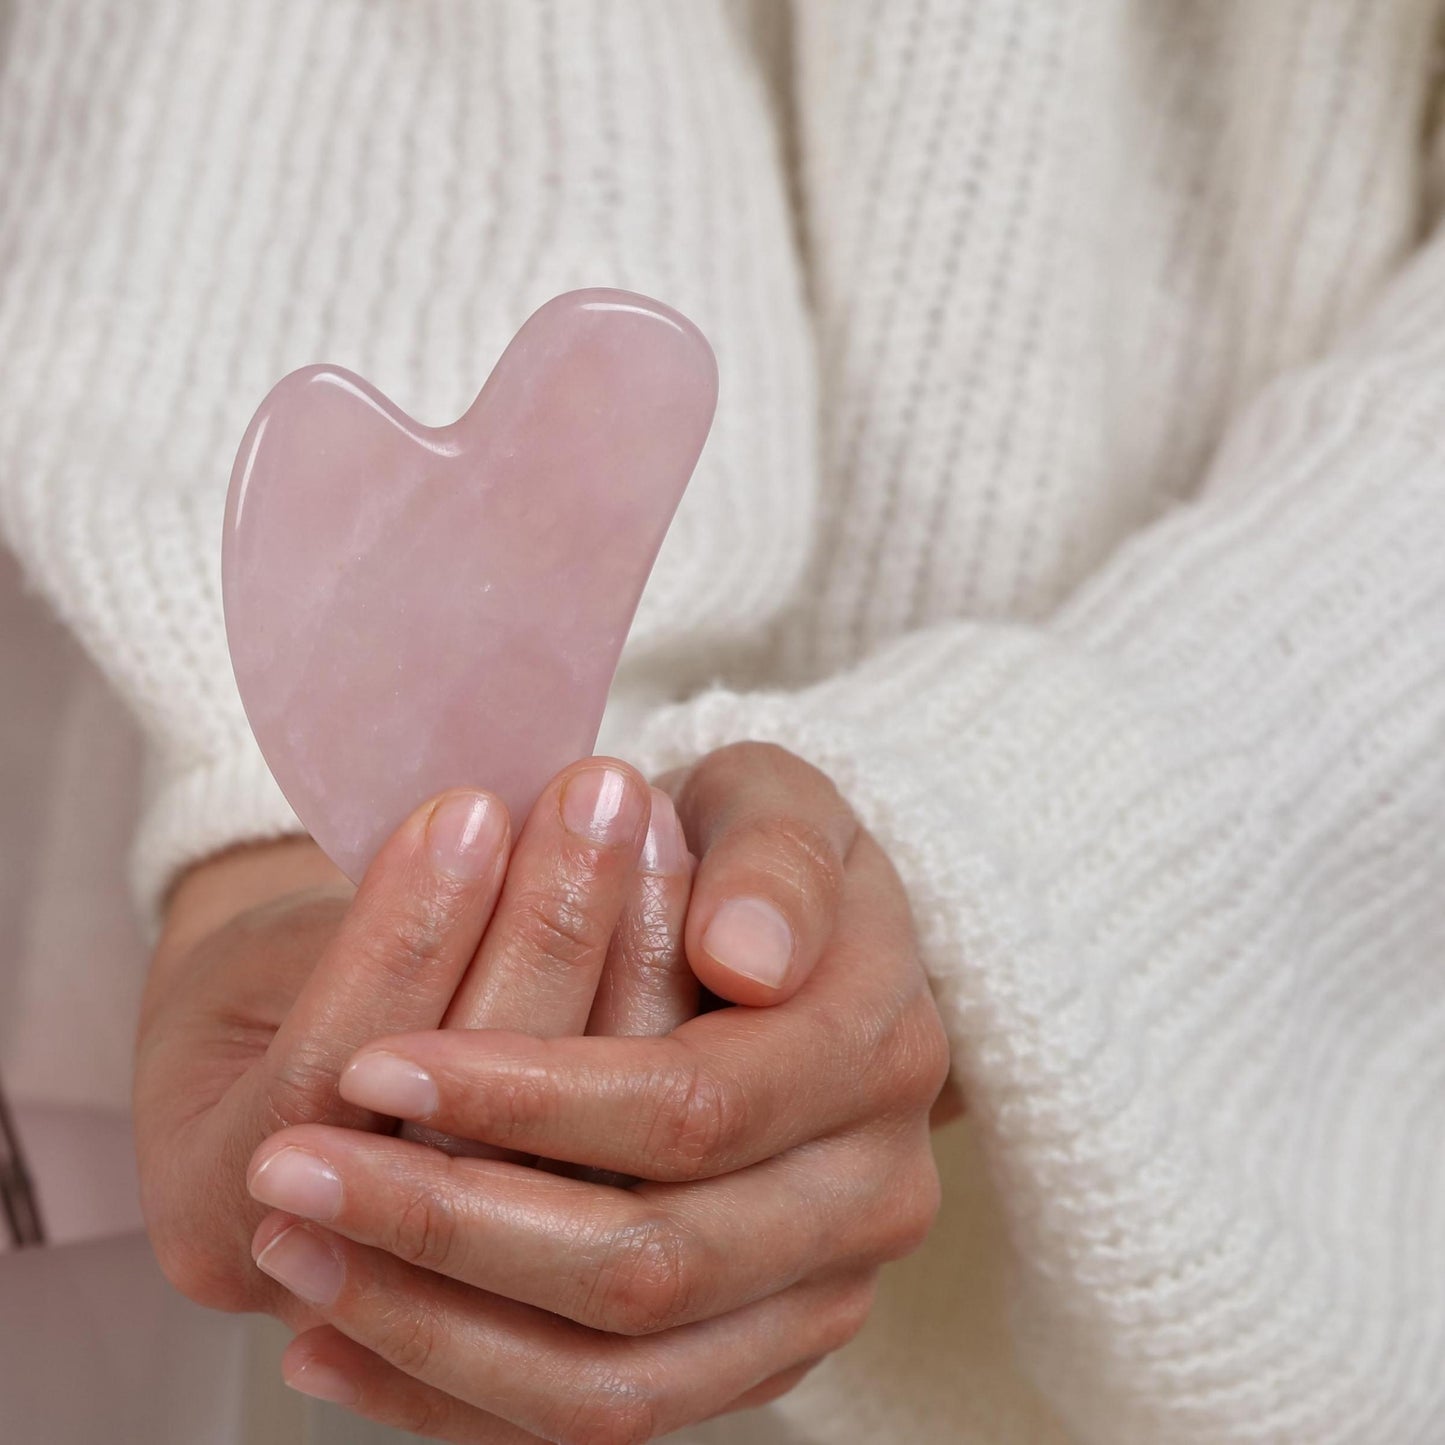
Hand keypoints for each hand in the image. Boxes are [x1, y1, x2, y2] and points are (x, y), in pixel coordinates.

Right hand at [135, 757, 685, 1324]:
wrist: (301, 1071)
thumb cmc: (270, 990)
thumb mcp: (261, 954)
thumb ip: (358, 934)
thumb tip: (478, 834)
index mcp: (215, 1210)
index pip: (327, 1077)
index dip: (404, 940)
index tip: (470, 808)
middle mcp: (347, 1278)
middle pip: (473, 1122)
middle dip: (544, 938)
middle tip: (599, 796)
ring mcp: (466, 1288)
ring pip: (582, 1149)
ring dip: (627, 964)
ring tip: (651, 825)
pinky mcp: (571, 1251)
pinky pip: (639, 1146)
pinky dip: (665, 1012)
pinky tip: (687, 899)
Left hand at [245, 743, 953, 1442]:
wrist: (782, 947)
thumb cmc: (747, 861)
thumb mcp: (771, 805)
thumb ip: (774, 862)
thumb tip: (746, 959)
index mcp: (880, 1052)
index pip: (690, 1104)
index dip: (527, 1095)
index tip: (370, 1063)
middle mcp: (876, 1193)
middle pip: (653, 1263)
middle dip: (453, 1224)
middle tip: (291, 1176)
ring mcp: (822, 1292)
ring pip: (621, 1380)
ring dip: (436, 1329)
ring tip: (297, 1255)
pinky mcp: (757, 1353)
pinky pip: (607, 1419)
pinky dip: (462, 1394)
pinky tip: (338, 1342)